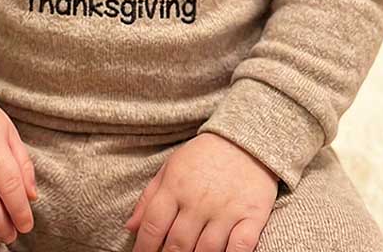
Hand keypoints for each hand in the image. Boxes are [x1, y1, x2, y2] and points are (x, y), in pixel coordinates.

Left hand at [124, 133, 278, 251]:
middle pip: (178, 244)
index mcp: (175, 186)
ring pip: (206, 251)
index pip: (153, 226)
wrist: (244, 141)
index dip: (143, 248)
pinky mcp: (251, 216)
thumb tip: (130, 227)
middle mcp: (199, 200)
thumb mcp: (170, 167)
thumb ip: (149, 197)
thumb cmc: (202, 157)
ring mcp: (226, 209)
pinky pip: (240, 248)